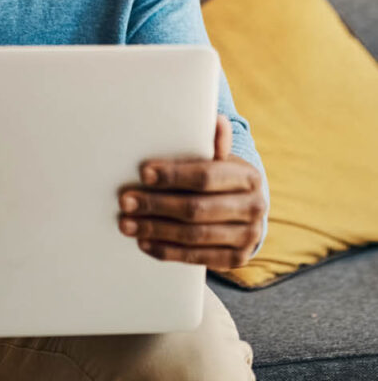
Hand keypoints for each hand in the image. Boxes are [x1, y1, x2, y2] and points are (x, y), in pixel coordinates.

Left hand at [117, 114, 265, 270]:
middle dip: (156, 205)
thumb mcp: (221, 157)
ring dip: (156, 230)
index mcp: (248, 177)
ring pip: (194, 236)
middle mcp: (254, 208)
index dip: (173, 175)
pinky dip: (167, 251)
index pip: (206, 176)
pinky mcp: (236, 259)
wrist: (245, 210)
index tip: (143, 173)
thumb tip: (216, 121)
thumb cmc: (221, 176)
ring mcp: (248, 237)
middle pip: (196, 208)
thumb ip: (214, 141)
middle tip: (125, 201)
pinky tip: (144, 242)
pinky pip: (196, 258)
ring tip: (127, 224)